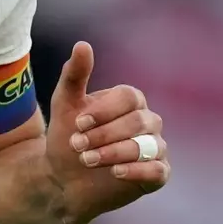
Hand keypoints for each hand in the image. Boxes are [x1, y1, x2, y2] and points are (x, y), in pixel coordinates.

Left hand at [45, 41, 168, 221]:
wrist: (63, 179)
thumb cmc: (68, 138)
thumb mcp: (65, 105)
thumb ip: (75, 75)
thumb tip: (82, 44)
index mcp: (130, 101)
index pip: (129, 98)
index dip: (105, 110)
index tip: (79, 123)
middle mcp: (148, 121)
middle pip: (137, 122)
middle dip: (104, 134)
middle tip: (77, 145)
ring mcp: (155, 148)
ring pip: (146, 146)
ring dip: (114, 153)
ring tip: (86, 160)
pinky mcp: (157, 174)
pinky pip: (159, 170)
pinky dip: (137, 171)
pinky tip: (115, 172)